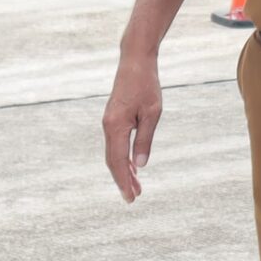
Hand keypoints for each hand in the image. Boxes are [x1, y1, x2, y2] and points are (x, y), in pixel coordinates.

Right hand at [102, 52, 162, 200]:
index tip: (130, 197)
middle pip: (113, 161)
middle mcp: (108, 126)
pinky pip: (115, 144)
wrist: (135, 61)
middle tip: (133, 198)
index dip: (124, 181)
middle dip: (123, 180)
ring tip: (136, 187)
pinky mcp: (112, 119)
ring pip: (113, 153)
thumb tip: (139, 166)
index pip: (118, 161)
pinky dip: (122, 158)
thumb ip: (145, 140)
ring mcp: (108, 123)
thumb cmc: (146, 85)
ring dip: (123, 170)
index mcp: (116, 126)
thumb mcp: (152, 113)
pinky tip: (131, 166)